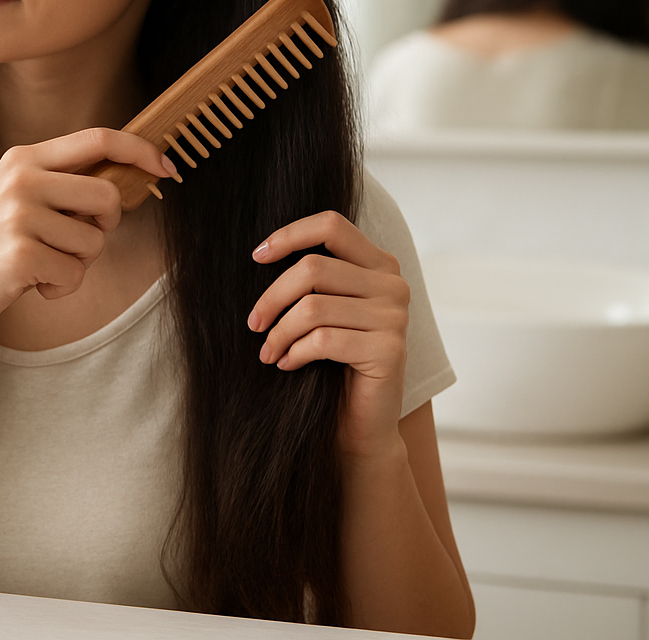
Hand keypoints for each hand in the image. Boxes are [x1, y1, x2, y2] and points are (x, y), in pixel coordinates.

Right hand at [0, 128, 174, 339]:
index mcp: (23, 158)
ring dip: (75, 265)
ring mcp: (18, 216)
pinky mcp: (20, 255)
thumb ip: (59, 185)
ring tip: (38, 265)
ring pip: (94, 243)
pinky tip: (30, 284)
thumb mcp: (14, 199)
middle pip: (106, 197)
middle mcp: (21, 180)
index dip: (140, 149)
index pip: (97, 138)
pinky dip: (59, 288)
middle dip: (103, 229)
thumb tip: (123, 182)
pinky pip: (74, 275)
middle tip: (74, 242)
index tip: (167, 166)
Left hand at [247, 211, 410, 458]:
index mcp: (379, 264)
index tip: (256, 256)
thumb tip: (258, 252)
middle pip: (313, 268)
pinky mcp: (389, 350)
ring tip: (267, 351)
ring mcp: (395, 317)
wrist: (361, 424)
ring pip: (312, 307)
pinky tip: (286, 364)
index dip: (289, 234)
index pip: (331, 225)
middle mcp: (393, 285)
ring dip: (278, 332)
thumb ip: (311, 278)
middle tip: (253, 324)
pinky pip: (322, 341)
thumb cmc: (333, 363)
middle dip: (272, 297)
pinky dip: (294, 352)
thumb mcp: (323, 310)